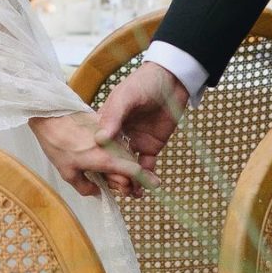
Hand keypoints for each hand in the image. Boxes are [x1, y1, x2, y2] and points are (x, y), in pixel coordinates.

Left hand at [29, 110, 140, 199]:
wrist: (51, 115)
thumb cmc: (57, 144)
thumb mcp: (67, 173)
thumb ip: (85, 187)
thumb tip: (96, 191)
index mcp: (106, 158)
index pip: (134, 171)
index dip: (140, 182)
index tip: (138, 191)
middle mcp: (113, 145)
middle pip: (131, 164)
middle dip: (132, 180)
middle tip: (129, 191)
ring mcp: (110, 134)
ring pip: (125, 154)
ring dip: (125, 168)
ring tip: (116, 180)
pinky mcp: (105, 127)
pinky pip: (117, 144)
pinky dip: (117, 156)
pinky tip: (107, 163)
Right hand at [91, 61, 189, 178]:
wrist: (172, 79)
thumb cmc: (143, 82)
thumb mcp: (126, 96)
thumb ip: (114, 116)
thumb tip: (100, 139)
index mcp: (107, 123)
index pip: (98, 148)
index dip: (99, 162)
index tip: (101, 175)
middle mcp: (118, 135)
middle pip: (112, 161)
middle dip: (115, 176)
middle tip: (120, 187)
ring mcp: (134, 142)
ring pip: (128, 168)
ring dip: (129, 181)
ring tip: (132, 193)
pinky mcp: (151, 146)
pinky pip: (146, 166)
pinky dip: (146, 177)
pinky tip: (145, 187)